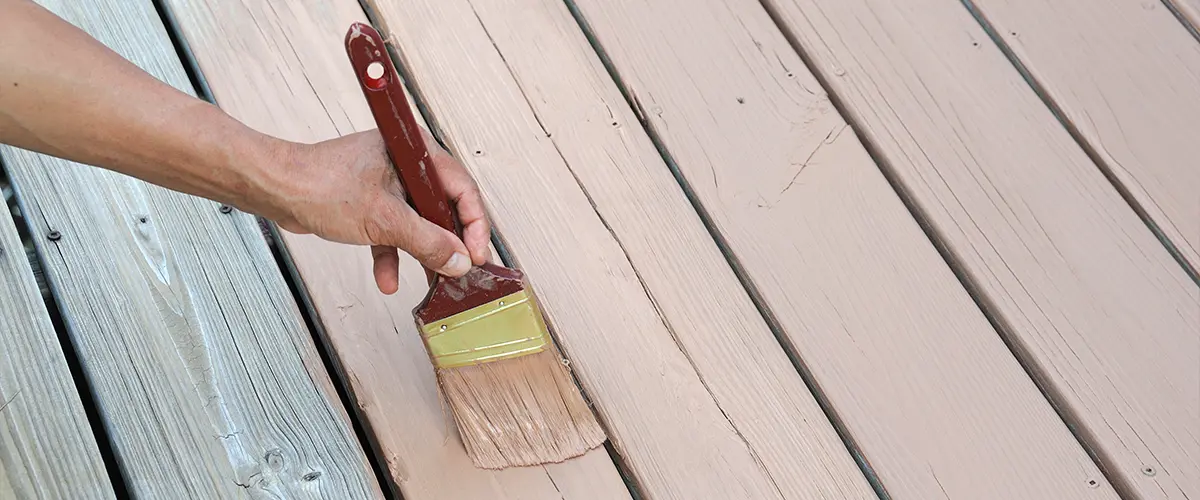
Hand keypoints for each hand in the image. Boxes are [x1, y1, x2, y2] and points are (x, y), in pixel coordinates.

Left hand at [270, 128, 491, 294]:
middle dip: (449, 244)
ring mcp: (388, 184)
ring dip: (422, 255)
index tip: (475, 256)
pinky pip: (393, 231)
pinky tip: (387, 279)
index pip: (462, 190)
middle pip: (444, 209)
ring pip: (419, 224)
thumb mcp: (384, 220)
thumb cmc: (320, 185)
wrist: (275, 188)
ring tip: (431, 283)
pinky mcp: (371, 203)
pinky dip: (392, 255)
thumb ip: (427, 242)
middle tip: (458, 271)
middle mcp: (406, 165)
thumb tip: (458, 261)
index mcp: (416, 153)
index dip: (474, 226)